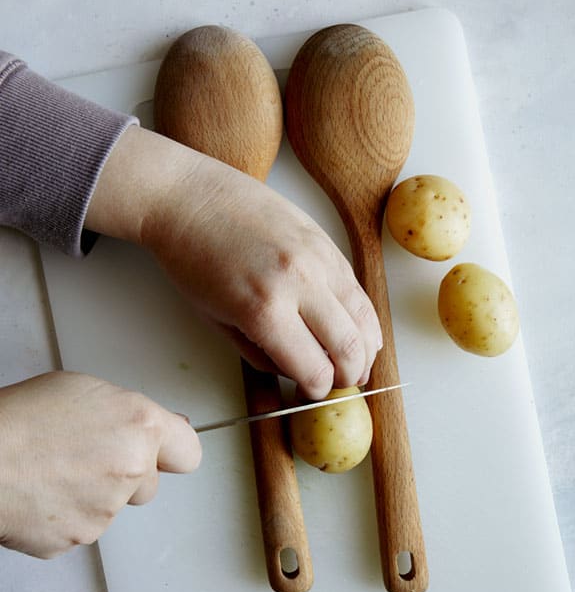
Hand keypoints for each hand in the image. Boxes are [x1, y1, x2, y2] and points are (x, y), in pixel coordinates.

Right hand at [0, 371, 200, 558]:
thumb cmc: (21, 418)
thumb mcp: (86, 390)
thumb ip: (131, 413)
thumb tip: (159, 428)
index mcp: (140, 427)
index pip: (188, 452)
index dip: (172, 452)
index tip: (164, 453)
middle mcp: (132, 469)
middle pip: (148, 484)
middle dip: (127, 475)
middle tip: (87, 456)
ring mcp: (106, 510)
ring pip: (113, 506)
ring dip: (94, 494)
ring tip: (54, 469)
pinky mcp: (78, 538)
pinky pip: (82, 526)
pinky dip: (66, 514)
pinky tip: (43, 491)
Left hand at [86, 126, 382, 398]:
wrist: (189, 198)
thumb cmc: (191, 259)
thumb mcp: (216, 320)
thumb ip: (259, 353)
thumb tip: (293, 371)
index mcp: (264, 311)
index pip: (314, 370)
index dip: (317, 391)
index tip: (312, 393)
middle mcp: (299, 283)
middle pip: (349, 348)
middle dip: (349, 376)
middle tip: (342, 384)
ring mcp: (317, 258)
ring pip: (363, 317)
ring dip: (366, 348)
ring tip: (357, 361)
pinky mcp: (325, 240)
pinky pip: (357, 287)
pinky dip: (363, 315)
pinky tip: (358, 329)